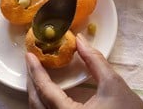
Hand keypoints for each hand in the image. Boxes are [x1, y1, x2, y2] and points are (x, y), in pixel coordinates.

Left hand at [26, 33, 142, 108]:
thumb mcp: (113, 85)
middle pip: (36, 103)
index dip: (35, 71)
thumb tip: (80, 40)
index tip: (29, 55)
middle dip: (32, 82)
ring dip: (36, 94)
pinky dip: (44, 104)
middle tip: (32, 62)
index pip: (45, 91)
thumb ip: (94, 60)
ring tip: (38, 75)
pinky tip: (48, 93)